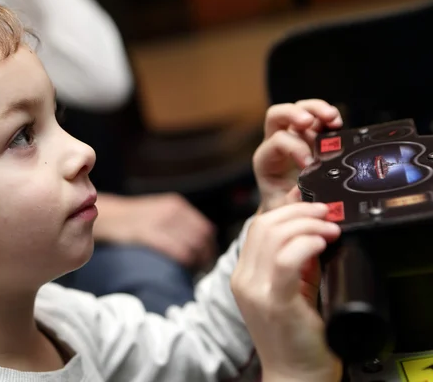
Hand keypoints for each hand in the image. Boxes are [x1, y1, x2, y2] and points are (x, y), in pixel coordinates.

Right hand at [93, 193, 215, 268]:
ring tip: (192, 273)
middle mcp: (172, 211)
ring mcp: (161, 221)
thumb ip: (178, 222)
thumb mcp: (159, 211)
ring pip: (192, 246)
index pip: (206, 229)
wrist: (107, 216)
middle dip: (205, 257)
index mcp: (177, 205)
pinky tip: (181, 269)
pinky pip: (177, 250)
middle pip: (202, 239)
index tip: (207, 261)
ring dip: (196, 262)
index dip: (210, 248)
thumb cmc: (133, 219)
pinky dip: (184, 262)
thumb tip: (199, 243)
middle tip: (201, 271)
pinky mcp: (148, 233)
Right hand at [230, 202, 342, 381]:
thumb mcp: (293, 288)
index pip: (257, 226)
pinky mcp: (275, 302)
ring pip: (273, 236)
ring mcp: (255, 291)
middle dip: (299, 212)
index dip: (286, 210)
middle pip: (263, 225)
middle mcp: (244, 280)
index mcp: (244, 275)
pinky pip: (285, 260)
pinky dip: (306, 244)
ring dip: (307, 225)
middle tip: (325, 214)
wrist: (295, 375)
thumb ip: (298, 258)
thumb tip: (312, 226)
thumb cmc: (296, 336)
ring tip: (329, 229)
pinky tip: (322, 243)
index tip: (313, 207)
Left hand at [254, 99, 341, 211]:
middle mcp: (276, 144)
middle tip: (309, 121)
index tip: (311, 163)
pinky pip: (317, 118)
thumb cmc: (281, 205)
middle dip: (294, 113)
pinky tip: (337, 123)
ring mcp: (293, 136)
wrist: (285, 207)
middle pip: (277, 115)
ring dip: (315, 109)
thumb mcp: (282, 208)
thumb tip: (302, 188)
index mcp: (265, 160)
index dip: (295, 148)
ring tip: (332, 118)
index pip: (276, 143)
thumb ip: (291, 200)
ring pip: (299, 109)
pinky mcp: (309, 136)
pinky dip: (327, 116)